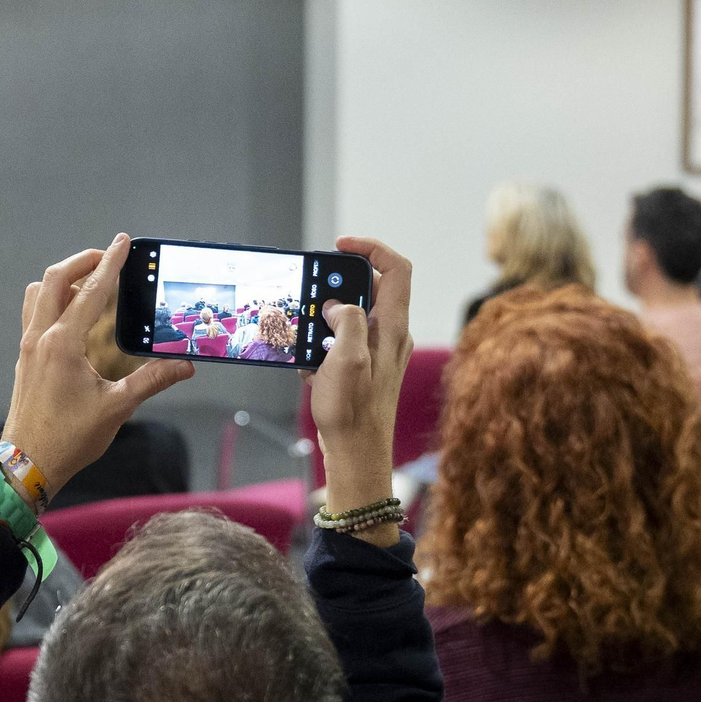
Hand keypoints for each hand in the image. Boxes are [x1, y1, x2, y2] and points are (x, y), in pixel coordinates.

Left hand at [1, 235, 193, 499]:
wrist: (27, 465)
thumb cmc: (69, 439)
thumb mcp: (117, 407)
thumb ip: (152, 380)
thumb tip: (185, 365)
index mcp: (62, 343)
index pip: (90, 291)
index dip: (110, 264)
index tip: (122, 242)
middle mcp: (40, 338)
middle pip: (53, 280)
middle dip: (81, 261)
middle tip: (107, 256)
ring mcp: (28, 347)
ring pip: (38, 294)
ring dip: (62, 279)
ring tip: (89, 279)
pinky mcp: (25, 359)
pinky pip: (34, 314)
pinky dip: (52, 300)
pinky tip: (72, 312)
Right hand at [307, 236, 411, 545]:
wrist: (356, 455)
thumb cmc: (354, 413)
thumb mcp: (347, 360)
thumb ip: (349, 323)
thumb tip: (340, 306)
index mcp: (393, 328)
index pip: (396, 269)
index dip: (371, 248)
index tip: (340, 245)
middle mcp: (391, 335)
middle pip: (371, 287)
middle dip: (338, 284)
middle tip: (313, 293)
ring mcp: (377, 351)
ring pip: (353, 314)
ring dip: (326, 315)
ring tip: (305, 331)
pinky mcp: (361, 366)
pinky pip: (342, 339)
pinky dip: (322, 340)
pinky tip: (306, 359)